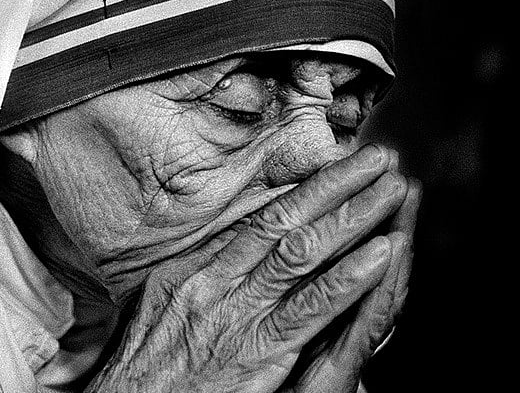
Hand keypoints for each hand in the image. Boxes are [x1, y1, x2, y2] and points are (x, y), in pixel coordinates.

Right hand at [86, 144, 408, 392]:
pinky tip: (382, 253)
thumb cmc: (138, 375)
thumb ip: (189, 283)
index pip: (253, 221)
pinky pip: (311, 308)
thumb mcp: (153, 316)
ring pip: (303, 253)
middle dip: (334, 185)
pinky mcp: (257, 352)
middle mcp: (211, 284)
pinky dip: (350, 277)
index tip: (334, 168)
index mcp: (186, 273)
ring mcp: (234, 316)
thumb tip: (217, 256)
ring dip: (354, 216)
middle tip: (375, 158)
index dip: (300, 191)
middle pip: (282, 221)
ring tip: (392, 188)